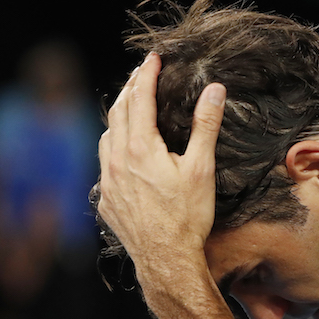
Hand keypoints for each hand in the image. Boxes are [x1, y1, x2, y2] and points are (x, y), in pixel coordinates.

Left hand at [96, 52, 225, 271]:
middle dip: (130, 88)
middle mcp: (117, 160)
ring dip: (118, 116)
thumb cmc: (187, 217)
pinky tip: (122, 151)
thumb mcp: (201, 169)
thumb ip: (205, 126)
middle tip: (142, 73)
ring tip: (129, 106)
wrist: (166, 259)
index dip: (146, 75)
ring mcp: (107, 181)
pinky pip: (103, 162)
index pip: (140, 99)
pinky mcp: (106, 200)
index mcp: (140, 148)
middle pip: (118, 112)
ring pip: (106, 136)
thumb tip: (215, 90)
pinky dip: (113, 145)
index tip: (153, 59)